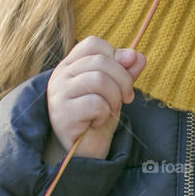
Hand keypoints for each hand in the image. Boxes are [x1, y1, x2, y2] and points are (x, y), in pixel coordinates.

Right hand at [45, 35, 145, 160]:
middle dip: (123, 80)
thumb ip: (126, 70)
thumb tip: (136, 55)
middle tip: (127, 98)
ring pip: (99, 80)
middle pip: (100, 62)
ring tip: (110, 111)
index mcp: (71, 65)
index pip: (93, 43)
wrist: (86, 152)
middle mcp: (60, 75)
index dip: (114, 55)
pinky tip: (96, 122)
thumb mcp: (116, 89)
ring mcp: (58, 94)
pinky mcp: (62, 114)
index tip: (124, 75)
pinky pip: (95, 103)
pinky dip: (104, 113)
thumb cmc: (98, 117)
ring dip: (114, 98)